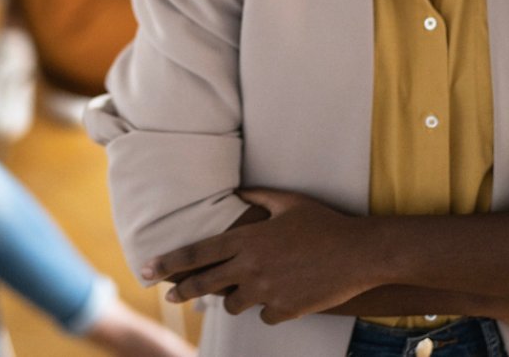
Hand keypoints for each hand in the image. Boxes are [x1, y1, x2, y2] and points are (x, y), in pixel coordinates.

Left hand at [147, 188, 375, 324]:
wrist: (360, 253)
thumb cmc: (324, 222)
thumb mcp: (287, 201)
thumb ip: (257, 197)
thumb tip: (238, 192)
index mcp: (247, 240)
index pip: (197, 253)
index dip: (170, 262)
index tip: (148, 268)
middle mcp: (251, 268)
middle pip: (204, 284)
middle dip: (181, 289)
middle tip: (166, 294)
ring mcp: (268, 292)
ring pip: (233, 304)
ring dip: (233, 297)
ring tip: (240, 290)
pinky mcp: (286, 310)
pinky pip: (264, 315)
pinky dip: (266, 308)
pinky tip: (277, 296)